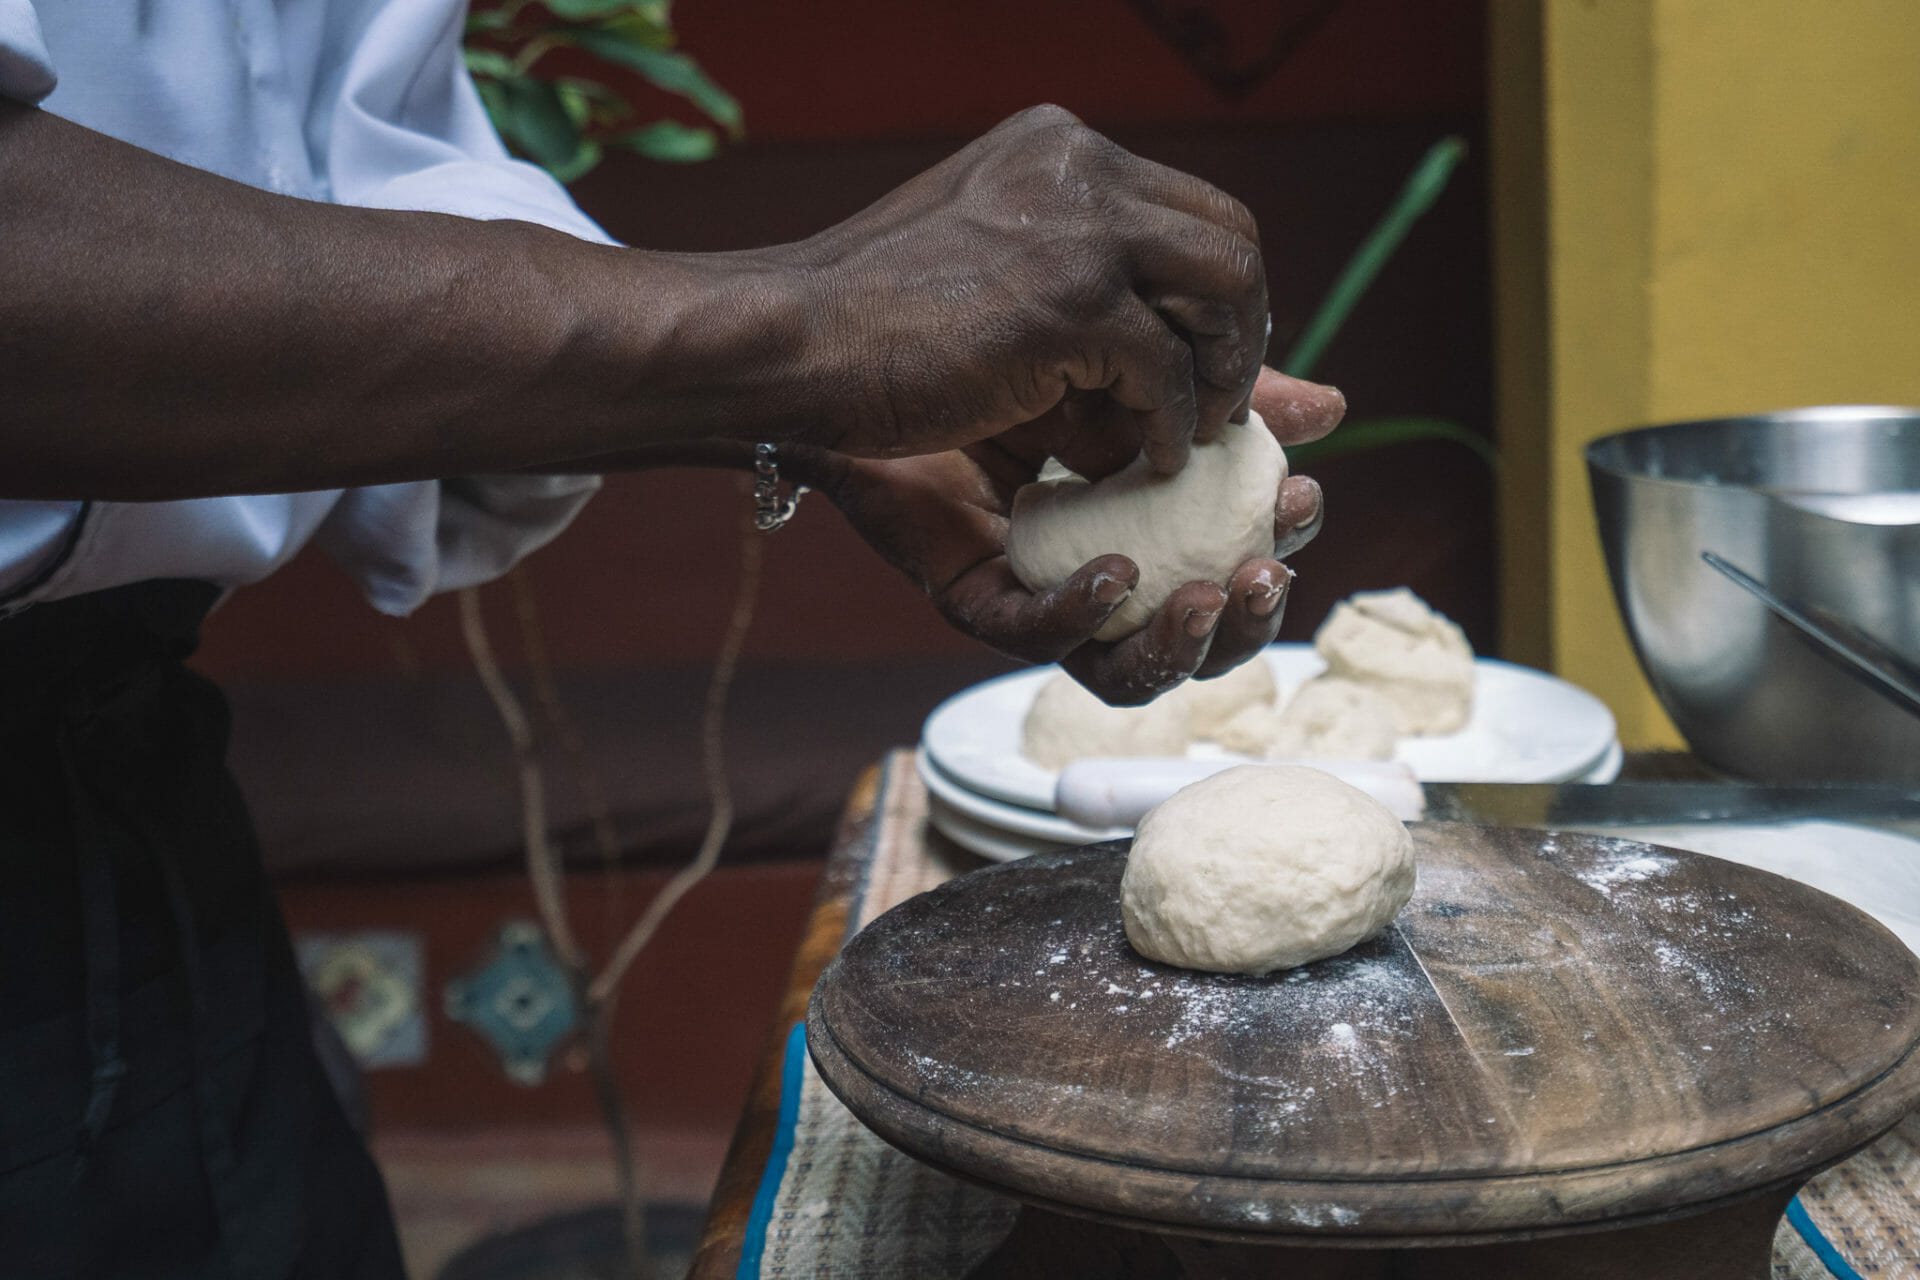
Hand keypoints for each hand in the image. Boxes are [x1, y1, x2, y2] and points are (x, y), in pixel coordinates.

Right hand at [777, 105, 1268, 475]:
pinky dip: (1170, 423)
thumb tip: (1176, 324)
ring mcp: (1078, 229)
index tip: (1193, 355)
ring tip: (1187, 434)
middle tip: (1213, 401)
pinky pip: (1168, 370)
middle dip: (1237, 329)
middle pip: (1229, 238)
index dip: (1209, 291)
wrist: (786, 342)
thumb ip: (1087, 282)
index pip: (1188, 207)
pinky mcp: (1071, 304)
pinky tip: (1146, 460)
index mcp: (1055, 147)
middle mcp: (1077, 165)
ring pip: (1223, 292)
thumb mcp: (995, 275)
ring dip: (1221, 372)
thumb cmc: (869, 323)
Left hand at [816, 368, 1342, 704]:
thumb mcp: (1132, 364)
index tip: (1303, 492)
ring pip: (1123, 668)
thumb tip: (1331, 406)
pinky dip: (1078, 614)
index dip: (1280, 545)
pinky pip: (1032, 633)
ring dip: (1178, 644)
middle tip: (1265, 572)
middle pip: (1196, 639)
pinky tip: (1111, 574)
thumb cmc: (1008, 360)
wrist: (879, 349)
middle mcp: (1105, 577)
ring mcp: (1042, 598)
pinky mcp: (976, 600)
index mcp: (1155, 528)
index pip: (1236, 563)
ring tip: (1205, 595)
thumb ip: (1222, 390)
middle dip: (1245, 622)